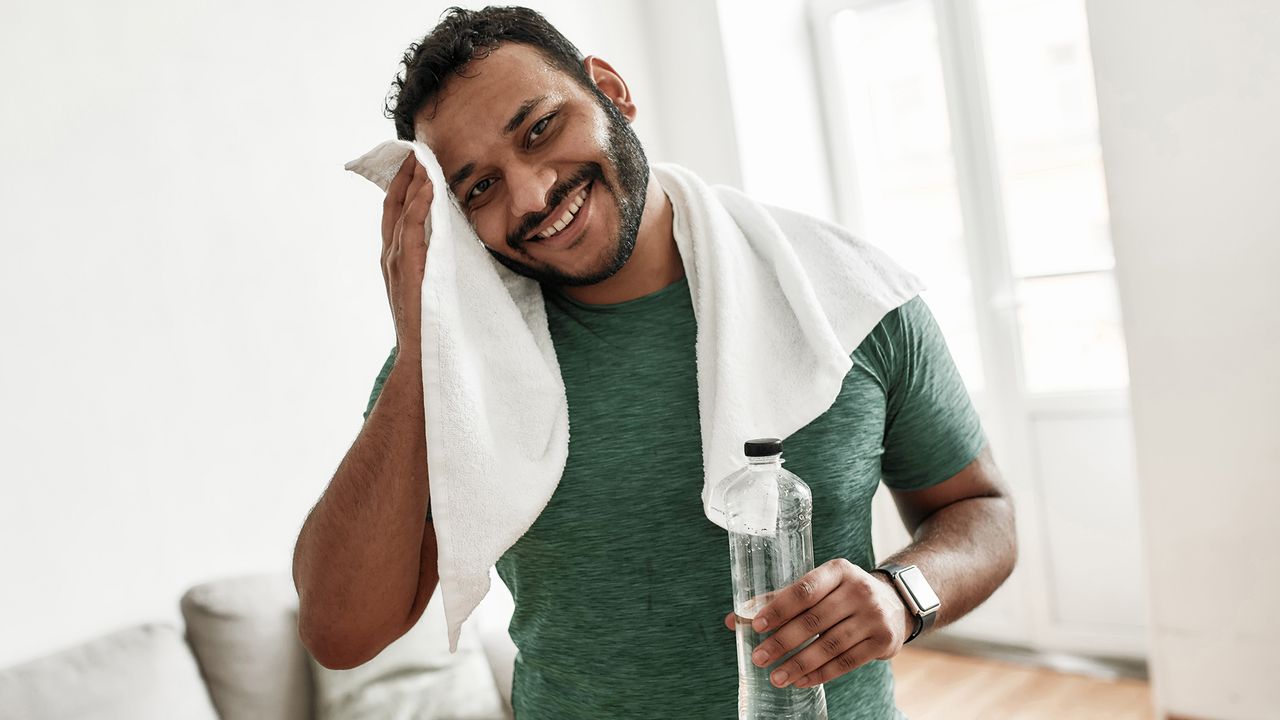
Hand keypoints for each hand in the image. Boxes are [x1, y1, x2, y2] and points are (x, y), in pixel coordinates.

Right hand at [381, 152, 433, 354]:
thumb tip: (450, 243)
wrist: (421, 356)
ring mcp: (395, 261)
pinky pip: (411, 229)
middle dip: (403, 176)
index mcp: (394, 258)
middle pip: (391, 204)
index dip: (402, 185)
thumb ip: (434, 262)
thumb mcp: (431, 285)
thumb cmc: (430, 325)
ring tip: (422, 159)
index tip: (415, 163)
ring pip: (400, 211)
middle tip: (415, 151)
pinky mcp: (407, 268)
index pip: (395, 212)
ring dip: (411, 183)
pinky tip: (427, 187)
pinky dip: (417, 205)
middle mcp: (390, 255)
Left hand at [721, 558, 913, 688]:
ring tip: (776, 677)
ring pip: (830, 645)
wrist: (895, 602)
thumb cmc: (843, 594)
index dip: (779, 608)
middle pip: (814, 620)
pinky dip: (821, 674)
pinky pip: (846, 662)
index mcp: (838, 571)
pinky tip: (800, 681)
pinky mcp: (883, 641)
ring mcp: (873, 616)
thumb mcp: (820, 586)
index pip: (804, 590)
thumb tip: (737, 618)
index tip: (757, 625)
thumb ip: (781, 600)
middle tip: (759, 658)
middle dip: (783, 642)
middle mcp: (859, 590)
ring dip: (799, 664)